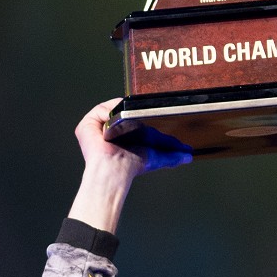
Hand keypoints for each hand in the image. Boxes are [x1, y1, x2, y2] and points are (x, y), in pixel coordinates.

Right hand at [67, 100, 190, 235]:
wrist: (116, 169)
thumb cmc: (131, 165)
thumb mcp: (156, 157)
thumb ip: (172, 155)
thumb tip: (188, 155)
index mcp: (124, 133)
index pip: (135, 118)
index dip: (143, 116)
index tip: (152, 114)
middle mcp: (110, 128)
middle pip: (123, 110)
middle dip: (134, 110)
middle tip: (141, 114)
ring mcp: (97, 126)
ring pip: (112, 108)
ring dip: (121, 112)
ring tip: (126, 121)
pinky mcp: (87, 125)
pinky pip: (100, 110)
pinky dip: (108, 113)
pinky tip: (113, 123)